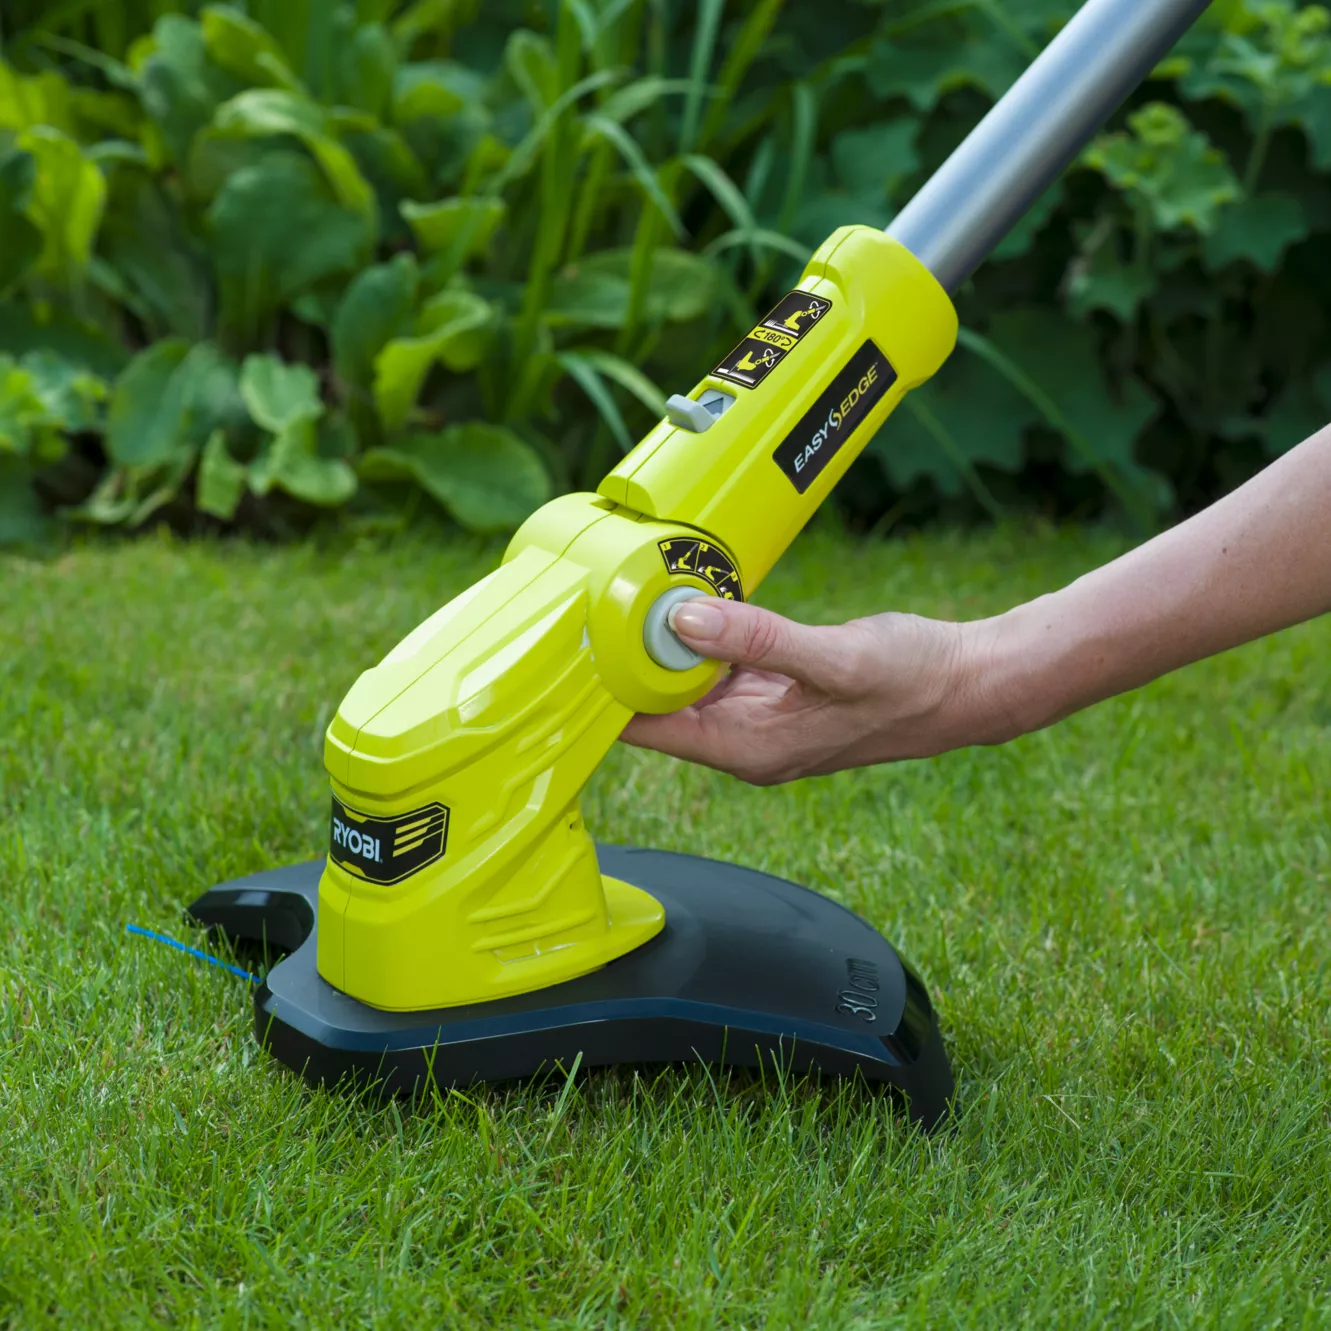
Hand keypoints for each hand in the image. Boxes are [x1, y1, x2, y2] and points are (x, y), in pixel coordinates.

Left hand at [621, 598, 1000, 784]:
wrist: (965, 684)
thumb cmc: (912, 681)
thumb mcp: (836, 657)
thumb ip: (759, 639)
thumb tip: (684, 620)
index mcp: (750, 749)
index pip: (650, 729)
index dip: (610, 691)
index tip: (581, 645)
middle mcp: (746, 742)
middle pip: (660, 704)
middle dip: (631, 659)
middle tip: (604, 600)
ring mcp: (759, 719)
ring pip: (687, 683)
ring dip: (665, 645)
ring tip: (636, 595)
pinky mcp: (774, 693)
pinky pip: (720, 666)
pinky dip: (702, 638)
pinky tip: (690, 604)